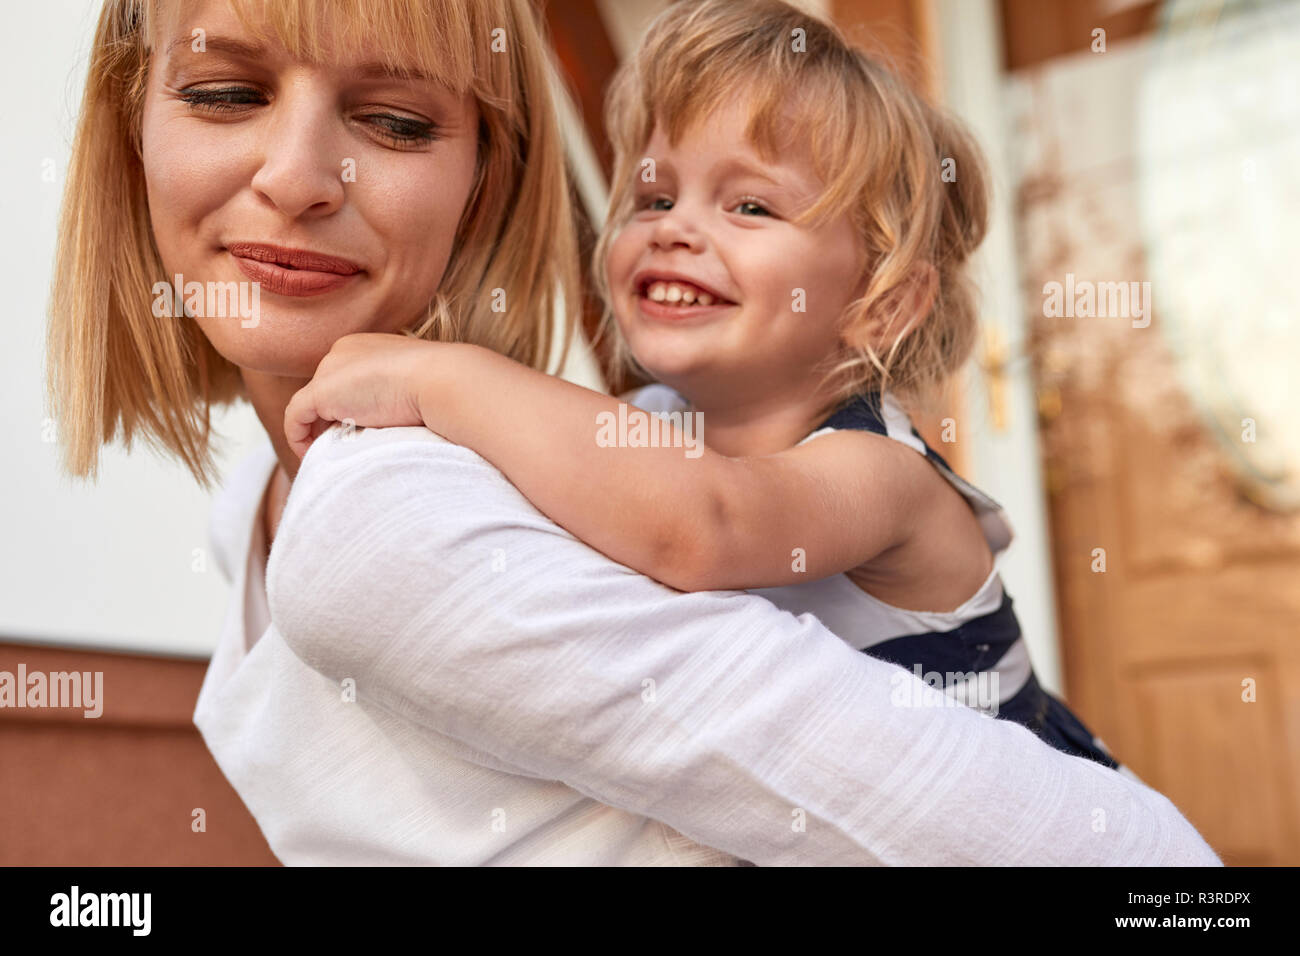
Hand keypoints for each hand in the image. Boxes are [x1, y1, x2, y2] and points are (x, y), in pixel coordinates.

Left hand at [284, 332, 446, 458]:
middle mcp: (342, 351)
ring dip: (318, 432)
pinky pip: (295, 419)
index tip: (355, 434)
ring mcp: (329, 369)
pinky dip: (299, 439)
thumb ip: (392, 395)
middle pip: (325, 392)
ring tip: (333, 455)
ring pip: (310, 406)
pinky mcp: (320, 392)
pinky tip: (312, 456)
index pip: (343, 379)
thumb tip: (383, 421)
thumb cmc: (436, 387)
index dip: (344, 408)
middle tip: (344, 448)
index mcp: (364, 346)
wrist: (439, 380)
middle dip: (330, 420)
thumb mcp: (411, 386)